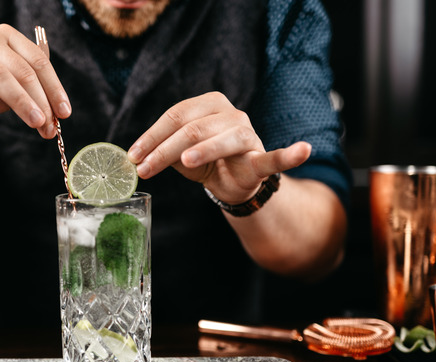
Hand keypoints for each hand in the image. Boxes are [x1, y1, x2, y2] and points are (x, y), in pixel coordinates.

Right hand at [0, 24, 70, 137]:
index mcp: (8, 38)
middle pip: (23, 70)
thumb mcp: (13, 88)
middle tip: (50, 127)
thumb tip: (60, 110)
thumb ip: (34, 91)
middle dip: (41, 101)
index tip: (65, 113)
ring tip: (36, 122)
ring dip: (20, 101)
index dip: (55, 88)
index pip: (39, 62)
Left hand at [127, 92, 310, 204]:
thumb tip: (135, 158)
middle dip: (164, 149)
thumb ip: (162, 151)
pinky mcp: (260, 157)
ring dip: (203, 151)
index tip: (132, 156)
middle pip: (193, 128)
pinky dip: (290, 154)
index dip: (151, 137)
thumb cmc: (205, 161)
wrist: (235, 182)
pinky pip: (275, 157)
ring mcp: (248, 134)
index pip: (175, 116)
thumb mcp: (180, 154)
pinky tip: (303, 149)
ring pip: (222, 139)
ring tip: (186, 162)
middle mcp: (229, 113)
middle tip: (144, 168)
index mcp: (207, 105)